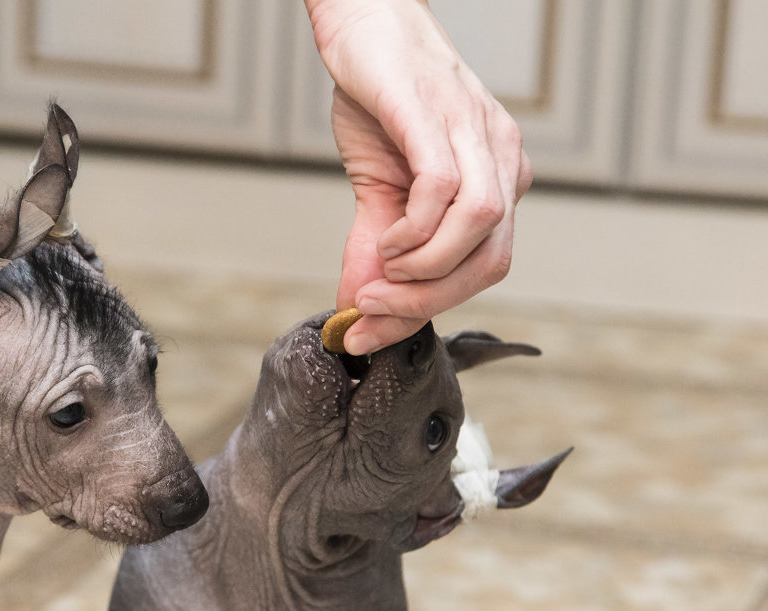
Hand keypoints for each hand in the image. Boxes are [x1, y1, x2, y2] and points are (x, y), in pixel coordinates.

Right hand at [305, 0, 532, 354]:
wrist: (366, 24)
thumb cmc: (379, 99)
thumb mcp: (378, 189)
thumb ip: (376, 251)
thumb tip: (356, 311)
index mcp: (499, 180)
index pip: (485, 266)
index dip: (429, 310)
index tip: (371, 332)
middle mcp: (503, 159)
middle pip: (493, 259)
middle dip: (429, 300)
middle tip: (373, 310)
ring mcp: (476, 134)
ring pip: (479, 228)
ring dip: (424, 268)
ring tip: (382, 270)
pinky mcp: (437, 115)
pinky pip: (444, 190)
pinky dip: (413, 229)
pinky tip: (385, 236)